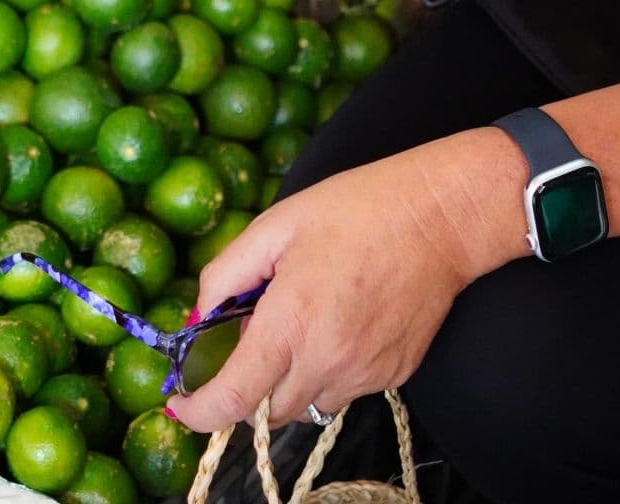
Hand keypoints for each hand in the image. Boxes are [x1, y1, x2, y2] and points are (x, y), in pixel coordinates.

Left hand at [169, 139, 498, 432]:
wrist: (438, 217)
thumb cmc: (355, 209)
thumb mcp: (276, 225)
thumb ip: (227, 274)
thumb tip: (200, 316)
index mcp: (291, 323)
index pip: (234, 399)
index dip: (199, 410)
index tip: (181, 401)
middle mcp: (327, 361)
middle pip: (267, 409)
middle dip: (249, 383)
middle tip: (256, 330)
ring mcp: (364, 374)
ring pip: (308, 403)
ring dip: (290, 378)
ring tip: (304, 318)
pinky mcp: (394, 377)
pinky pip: (345, 390)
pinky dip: (329, 369)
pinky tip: (340, 321)